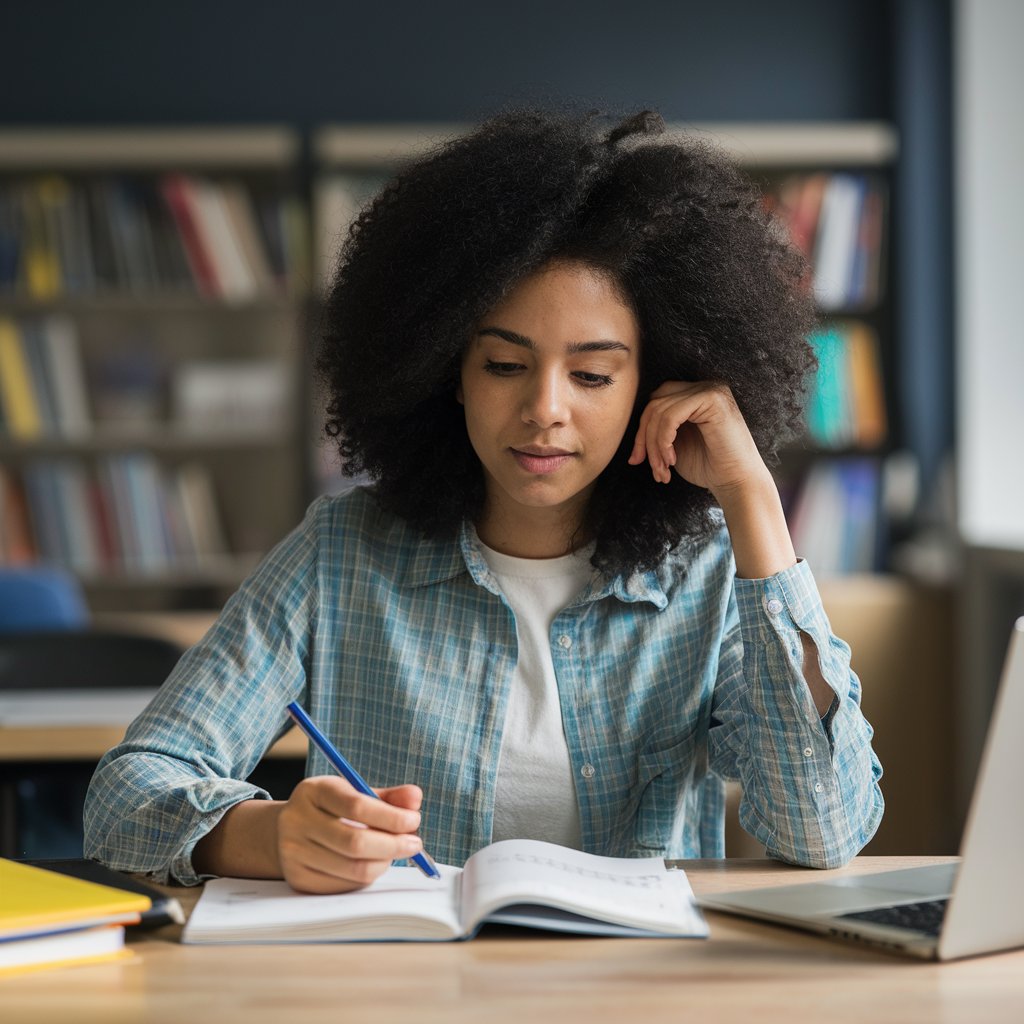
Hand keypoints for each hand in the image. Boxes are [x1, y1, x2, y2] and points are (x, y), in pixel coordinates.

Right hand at [276, 776, 424, 893]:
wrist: (285, 831)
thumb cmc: (330, 809)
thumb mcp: (354, 793)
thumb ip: (388, 797)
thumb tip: (415, 798)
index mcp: (313, 791)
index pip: (357, 806)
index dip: (391, 816)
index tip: (414, 820)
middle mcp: (297, 821)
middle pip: (355, 842)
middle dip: (393, 845)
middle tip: (414, 843)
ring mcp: (294, 853)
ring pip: (353, 868)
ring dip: (384, 863)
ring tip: (394, 853)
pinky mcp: (299, 880)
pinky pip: (345, 885)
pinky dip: (368, 876)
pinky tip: (373, 864)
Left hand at [628, 381, 769, 501]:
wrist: (737, 483)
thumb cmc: (709, 467)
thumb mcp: (673, 445)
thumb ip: (656, 431)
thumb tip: (625, 433)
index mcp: (694, 396)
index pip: (655, 403)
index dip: (641, 432)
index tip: (638, 460)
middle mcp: (703, 387)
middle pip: (654, 403)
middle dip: (644, 439)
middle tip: (652, 468)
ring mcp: (709, 390)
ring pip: (659, 411)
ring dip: (654, 446)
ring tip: (663, 470)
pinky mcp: (712, 398)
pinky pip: (670, 416)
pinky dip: (663, 440)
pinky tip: (672, 459)